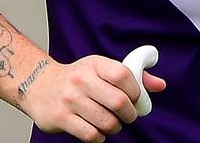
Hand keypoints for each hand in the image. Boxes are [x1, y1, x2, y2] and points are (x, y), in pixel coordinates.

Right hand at [20, 56, 165, 141]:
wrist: (39, 85)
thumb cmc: (78, 78)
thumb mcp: (102, 69)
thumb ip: (132, 76)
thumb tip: (160, 86)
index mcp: (95, 64)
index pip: (124, 75)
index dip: (135, 91)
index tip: (135, 98)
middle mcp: (81, 80)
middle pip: (119, 102)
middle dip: (130, 114)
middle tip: (128, 116)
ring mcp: (70, 100)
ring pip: (107, 122)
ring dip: (115, 127)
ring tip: (112, 123)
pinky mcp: (61, 119)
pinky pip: (91, 135)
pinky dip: (100, 137)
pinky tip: (97, 130)